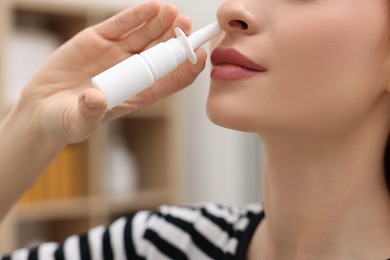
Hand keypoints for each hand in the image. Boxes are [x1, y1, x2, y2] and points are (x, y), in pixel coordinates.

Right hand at [17, 1, 206, 142]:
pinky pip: (121, 25)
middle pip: (162, 54)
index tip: (199, 56)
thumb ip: (88, 112)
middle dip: (175, 40)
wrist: (43, 107)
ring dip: (160, 23)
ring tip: (173, 11)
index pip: (171, 81)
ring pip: (145, 35)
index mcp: (138, 94)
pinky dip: (136, 16)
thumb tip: (94, 99)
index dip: (187, 68)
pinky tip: (152, 7)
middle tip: (187, 25)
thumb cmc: (67, 120)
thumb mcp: (78, 122)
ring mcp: (117, 54)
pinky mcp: (99, 40)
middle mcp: (132, 72)